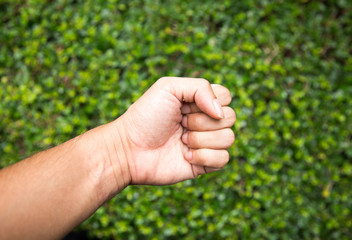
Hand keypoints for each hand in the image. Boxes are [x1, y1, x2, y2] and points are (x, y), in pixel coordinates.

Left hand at [115, 77, 235, 184]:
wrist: (129, 149)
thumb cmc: (146, 116)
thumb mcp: (168, 87)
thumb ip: (200, 88)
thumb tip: (221, 112)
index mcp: (199, 102)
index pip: (226, 97)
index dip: (209, 101)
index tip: (185, 106)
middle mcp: (206, 122)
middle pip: (230, 117)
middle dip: (201, 121)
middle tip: (180, 123)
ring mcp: (206, 143)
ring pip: (229, 138)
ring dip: (201, 139)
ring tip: (181, 140)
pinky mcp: (204, 164)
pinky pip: (223, 159)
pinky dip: (204, 157)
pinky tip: (185, 156)